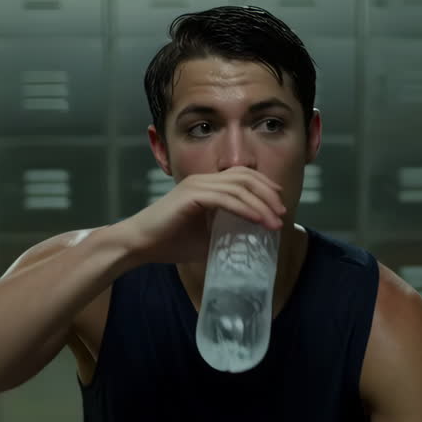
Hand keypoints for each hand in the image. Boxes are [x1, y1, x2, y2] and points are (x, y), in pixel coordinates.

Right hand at [120, 166, 285, 264]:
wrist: (139, 244)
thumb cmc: (169, 243)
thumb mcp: (206, 238)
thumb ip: (225, 234)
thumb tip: (249, 244)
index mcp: (207, 186)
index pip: (244, 177)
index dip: (265, 188)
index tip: (280, 206)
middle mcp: (203, 180)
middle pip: (246, 177)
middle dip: (269, 194)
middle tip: (283, 214)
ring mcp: (197, 186)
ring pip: (239, 188)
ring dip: (261, 204)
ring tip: (275, 222)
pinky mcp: (191, 196)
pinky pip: (225, 199)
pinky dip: (245, 209)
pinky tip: (258, 221)